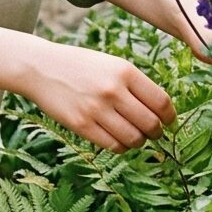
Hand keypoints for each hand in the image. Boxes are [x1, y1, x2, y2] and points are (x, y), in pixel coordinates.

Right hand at [19, 36, 174, 150]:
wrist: (42, 68)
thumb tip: (161, 110)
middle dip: (157, 132)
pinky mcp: (81, 125)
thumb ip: (135, 84)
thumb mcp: (112, 64)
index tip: (169, 120)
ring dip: (140, 142)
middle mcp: (113, 90)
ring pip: (133, 138)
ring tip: (137, 137)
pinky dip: (122, 147)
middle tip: (155, 133)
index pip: (161, 101)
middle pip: (150, 123)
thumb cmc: (82, 66)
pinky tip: (120, 140)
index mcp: (125, 71)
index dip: (169, 116)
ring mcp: (96, 109)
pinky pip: (113, 146)